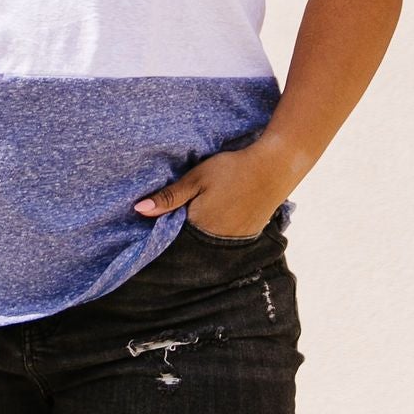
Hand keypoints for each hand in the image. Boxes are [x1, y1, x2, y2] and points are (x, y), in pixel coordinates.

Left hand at [134, 138, 294, 241]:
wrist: (274, 167)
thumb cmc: (232, 169)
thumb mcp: (196, 178)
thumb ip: (169, 197)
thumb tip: (139, 211)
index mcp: (199, 228)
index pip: (170, 240)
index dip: (161, 231)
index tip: (155, 222)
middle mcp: (215, 242)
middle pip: (188, 245)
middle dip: (178, 236)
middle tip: (175, 218)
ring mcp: (233, 242)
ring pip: (205, 244)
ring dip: (196, 235)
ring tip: (196, 216)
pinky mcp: (246, 237)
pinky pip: (221, 241)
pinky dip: (213, 233)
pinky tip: (215, 217)